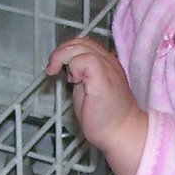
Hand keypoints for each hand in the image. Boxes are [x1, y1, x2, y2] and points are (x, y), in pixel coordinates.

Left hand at [46, 37, 147, 174]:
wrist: (121, 133)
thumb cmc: (106, 117)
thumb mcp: (88, 89)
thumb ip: (80, 75)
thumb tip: (66, 68)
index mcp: (106, 64)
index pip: (85, 43)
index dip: (68, 51)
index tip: (58, 69)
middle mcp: (108, 62)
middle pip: (81, 41)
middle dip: (61, 52)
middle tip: (53, 70)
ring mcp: (107, 68)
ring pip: (81, 46)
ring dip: (64, 58)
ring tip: (65, 77)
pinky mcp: (103, 78)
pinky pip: (85, 59)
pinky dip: (74, 67)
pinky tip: (73, 81)